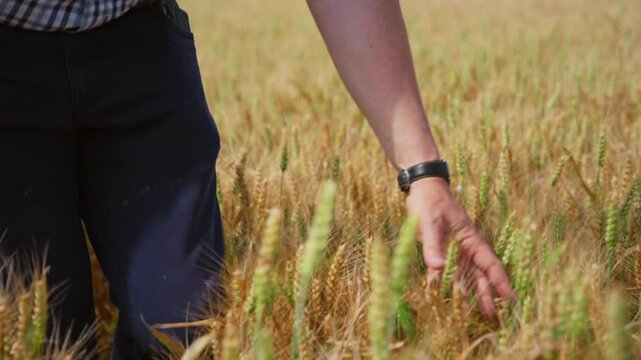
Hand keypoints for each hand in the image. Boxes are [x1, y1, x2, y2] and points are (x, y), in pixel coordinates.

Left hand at [405, 177, 515, 317]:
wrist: (422, 189)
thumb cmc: (430, 202)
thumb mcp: (430, 222)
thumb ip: (433, 245)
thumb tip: (436, 269)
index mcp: (470, 239)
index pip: (489, 263)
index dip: (500, 280)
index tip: (510, 297)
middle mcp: (465, 248)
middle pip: (479, 275)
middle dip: (487, 295)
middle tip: (494, 317)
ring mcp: (453, 251)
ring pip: (464, 278)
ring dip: (469, 296)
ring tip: (475, 316)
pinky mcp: (440, 253)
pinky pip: (445, 274)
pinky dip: (445, 286)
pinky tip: (445, 300)